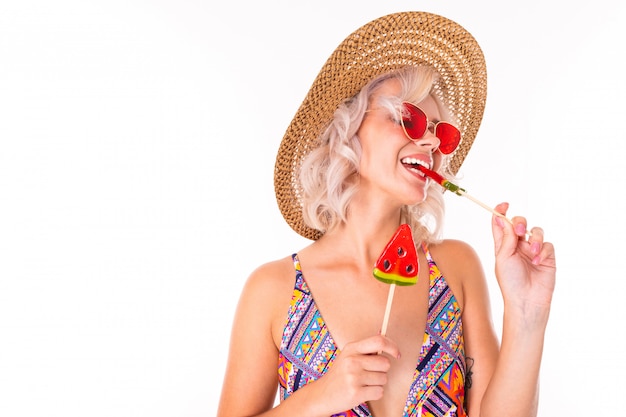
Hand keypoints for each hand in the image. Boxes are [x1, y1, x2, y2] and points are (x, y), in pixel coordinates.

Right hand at [310, 335, 399, 413]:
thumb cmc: (340, 374)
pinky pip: (379, 392)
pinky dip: (374, 394)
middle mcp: (352, 361)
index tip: (397, 354)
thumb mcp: (348, 356)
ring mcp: (353, 377)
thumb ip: (365, 348)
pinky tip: (363, 392)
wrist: (323, 394)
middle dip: (382, 370)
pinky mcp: (356, 392)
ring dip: (378, 383)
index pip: (378, 341)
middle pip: (385, 363)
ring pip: (383, 379)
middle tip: (370, 374)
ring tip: (363, 383)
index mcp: (351, 348)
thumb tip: (383, 335)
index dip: (392, 346)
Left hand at [491, 202, 555, 318]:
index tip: (504, 205)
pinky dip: (543, 250)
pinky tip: (538, 261)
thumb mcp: (503, 258)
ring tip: (532, 252)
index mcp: (503, 245)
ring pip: (536, 231)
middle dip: (520, 223)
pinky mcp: (547, 257)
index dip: (502, 212)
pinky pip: (548, 245)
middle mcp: (518, 245)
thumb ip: (506, 238)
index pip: (502, 224)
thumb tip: (502, 218)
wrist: (526, 300)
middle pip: (520, 223)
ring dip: (535, 239)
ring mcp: (533, 250)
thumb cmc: (510, 282)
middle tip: (519, 232)